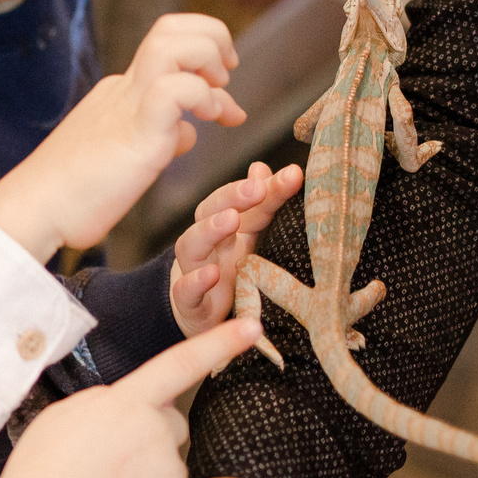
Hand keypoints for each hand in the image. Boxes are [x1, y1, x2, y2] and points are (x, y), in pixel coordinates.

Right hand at [0, 14, 245, 260]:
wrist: (33, 210)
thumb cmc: (74, 196)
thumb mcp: (129, 158)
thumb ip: (161, 137)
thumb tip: (188, 133)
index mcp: (121, 94)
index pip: (168, 48)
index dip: (205, 56)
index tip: (224, 96)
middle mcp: (124, 89)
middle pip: (170, 27)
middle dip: (212, 38)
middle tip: (227, 77)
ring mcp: (127, 104)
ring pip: (172, 42)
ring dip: (208, 57)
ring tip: (218, 95)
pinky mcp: (133, 129)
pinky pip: (173, 89)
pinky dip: (201, 96)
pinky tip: (208, 122)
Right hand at [0, 319, 261, 477]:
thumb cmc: (41, 473)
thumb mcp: (63, 416)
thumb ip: (104, 403)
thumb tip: (128, 406)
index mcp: (127, 402)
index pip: (180, 364)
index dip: (219, 343)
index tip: (252, 327)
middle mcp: (157, 432)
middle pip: (172, 425)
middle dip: (151, 439)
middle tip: (106, 465)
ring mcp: (171, 475)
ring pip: (171, 470)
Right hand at [168, 160, 302, 338]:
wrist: (198, 311)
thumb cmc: (227, 266)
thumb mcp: (249, 235)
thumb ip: (261, 203)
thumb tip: (262, 166)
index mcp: (221, 223)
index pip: (236, 197)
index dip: (261, 185)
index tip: (291, 175)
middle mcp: (205, 241)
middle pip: (208, 211)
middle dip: (232, 197)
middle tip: (257, 188)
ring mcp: (194, 269)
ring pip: (191, 244)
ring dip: (209, 229)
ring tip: (231, 219)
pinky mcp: (190, 302)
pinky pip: (185, 290)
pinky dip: (195, 281)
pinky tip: (212, 274)